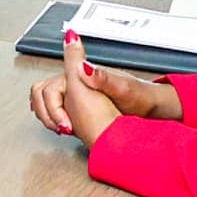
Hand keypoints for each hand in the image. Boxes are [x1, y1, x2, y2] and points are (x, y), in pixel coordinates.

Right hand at [30, 33, 179, 139]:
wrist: (152, 107)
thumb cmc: (141, 96)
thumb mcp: (123, 88)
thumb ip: (103, 78)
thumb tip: (82, 67)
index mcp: (83, 75)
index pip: (50, 87)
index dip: (52, 107)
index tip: (65, 124)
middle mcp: (77, 81)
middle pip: (43, 93)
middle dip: (46, 112)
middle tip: (62, 127)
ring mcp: (78, 93)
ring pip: (47, 101)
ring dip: (48, 116)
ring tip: (64, 129)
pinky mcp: (82, 105)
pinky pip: (58, 109)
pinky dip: (56, 119)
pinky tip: (68, 128)